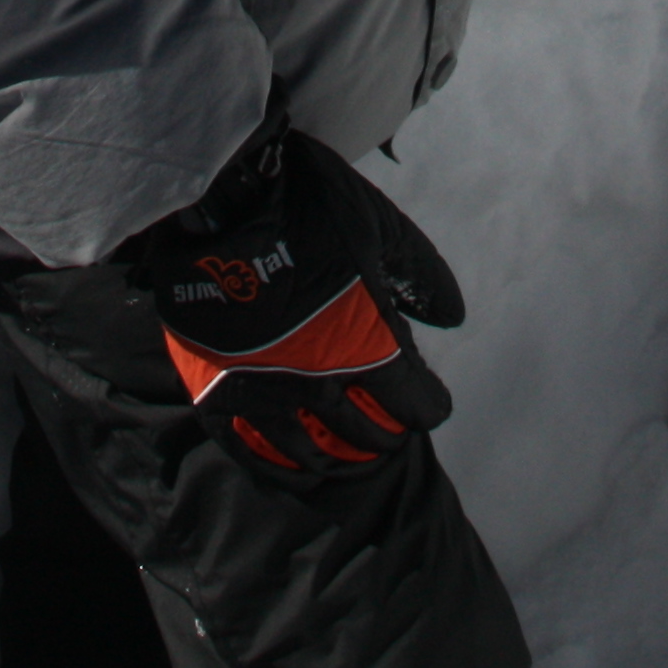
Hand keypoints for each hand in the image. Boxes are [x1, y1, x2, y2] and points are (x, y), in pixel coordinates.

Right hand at [124, 116, 462, 492]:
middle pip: (366, 436)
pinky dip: (280, 466)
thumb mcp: (380, 229)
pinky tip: (295, 464)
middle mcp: (319, 385)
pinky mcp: (216, 395)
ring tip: (345, 450)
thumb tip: (451, 317)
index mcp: (366, 347)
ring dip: (337, 454)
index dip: (429, 404)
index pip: (415, 405)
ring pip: (312, 453)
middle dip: (385, 433)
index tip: (429, 399)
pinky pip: (253, 454)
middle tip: (388, 425)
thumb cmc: (306, 209)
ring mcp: (264, 395)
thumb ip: (421, 277)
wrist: (216, 201)